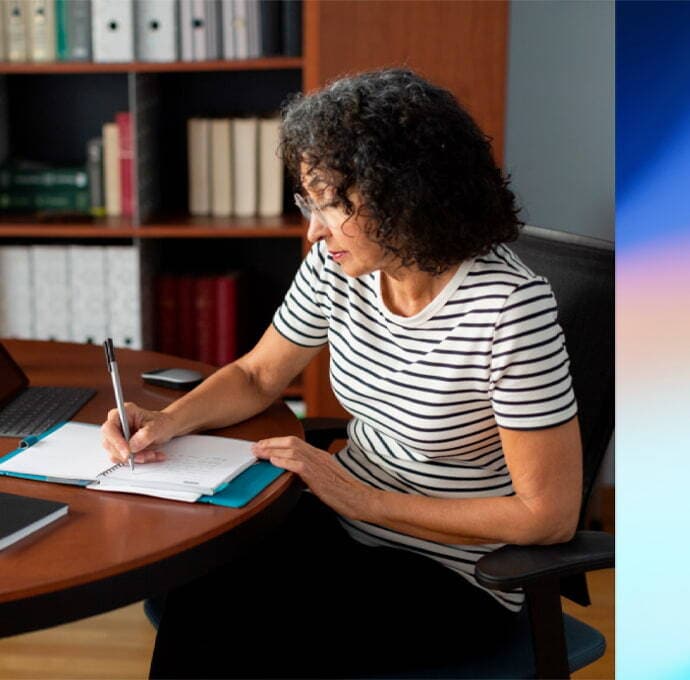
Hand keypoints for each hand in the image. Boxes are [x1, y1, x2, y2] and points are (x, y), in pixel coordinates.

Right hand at [101, 402, 177, 464]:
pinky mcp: (122, 448)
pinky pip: (124, 459)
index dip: (116, 442)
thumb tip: (132, 446)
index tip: (127, 452)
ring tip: (152, 454)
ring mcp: (118, 437)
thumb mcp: (158, 427)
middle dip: (128, 453)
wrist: (167, 427)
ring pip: (116, 454)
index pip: (109, 428)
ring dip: (135, 458)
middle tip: (143, 456)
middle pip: (109, 444)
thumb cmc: (162, 422)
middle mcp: (117, 424)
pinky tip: (151, 455)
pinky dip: (139, 460)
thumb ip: (145, 435)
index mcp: (123, 413)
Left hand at [252, 436, 376, 520]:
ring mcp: (319, 465)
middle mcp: (319, 456)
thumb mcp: (325, 478)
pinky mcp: (318, 477)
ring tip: (259, 453)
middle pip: (291, 442)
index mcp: (320, 455)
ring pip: (292, 450)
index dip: (277, 442)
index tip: (264, 445)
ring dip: (272, 450)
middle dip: (271, 443)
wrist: (360, 499)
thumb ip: (310, 473)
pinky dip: (284, 462)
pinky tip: (273, 462)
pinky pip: (299, 465)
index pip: (295, 442)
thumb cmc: (345, 492)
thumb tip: (295, 474)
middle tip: (255, 446)